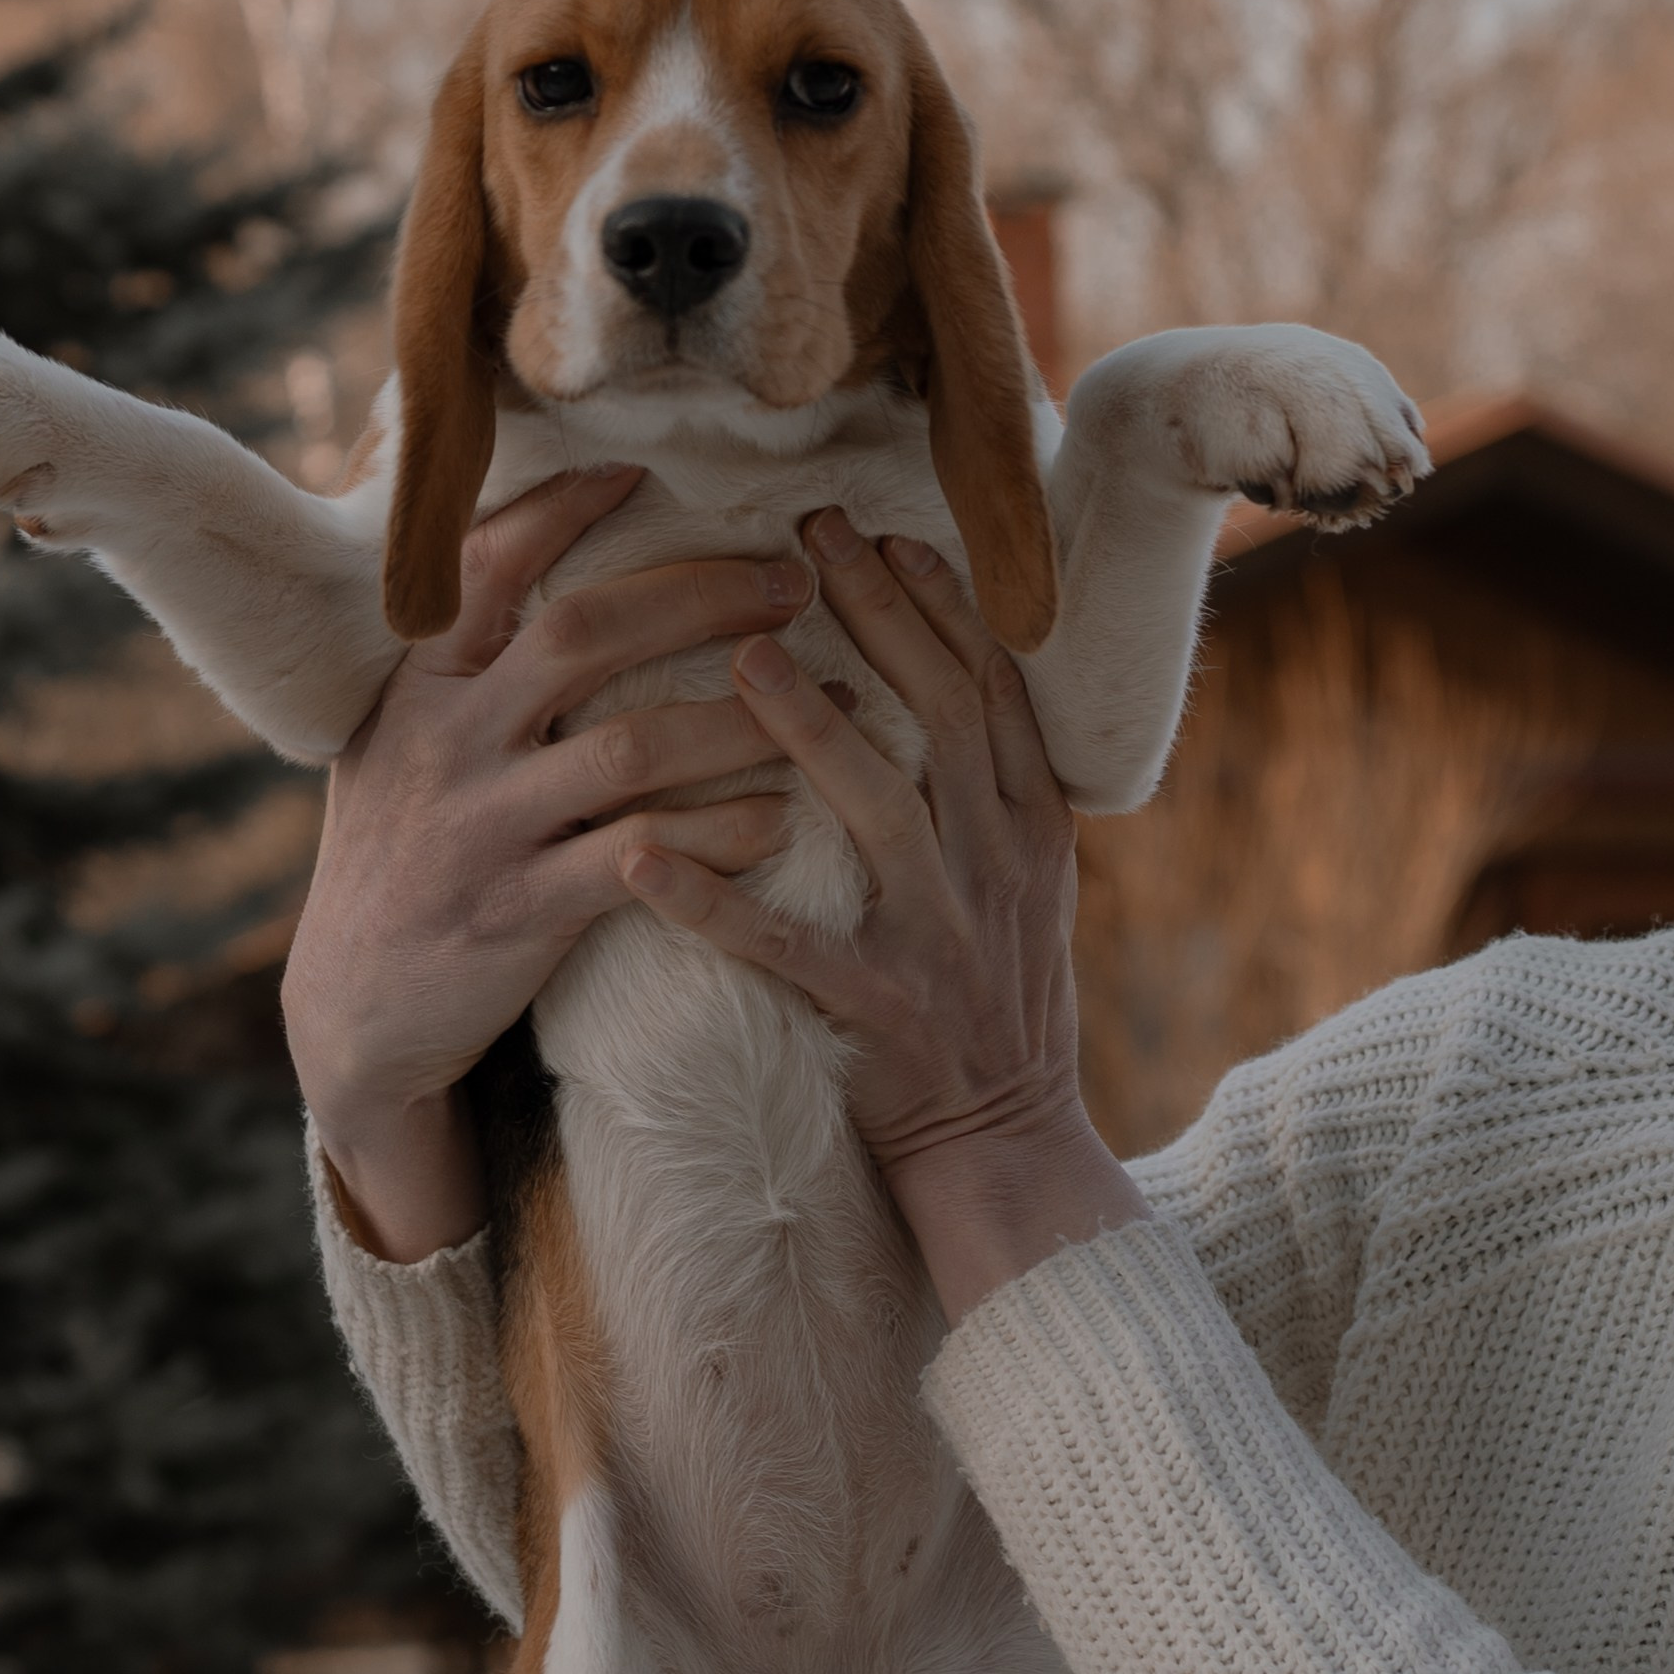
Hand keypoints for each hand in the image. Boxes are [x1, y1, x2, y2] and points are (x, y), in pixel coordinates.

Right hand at [282, 467, 809, 1259]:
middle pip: (584, 631)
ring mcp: (482, 828)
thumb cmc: (393, 868)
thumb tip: (515, 574)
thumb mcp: (393, 751)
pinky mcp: (520, 914)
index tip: (644, 473)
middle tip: (793, 584)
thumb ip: (451, 673)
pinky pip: (642, 858)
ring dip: (745, 717)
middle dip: (701, 595)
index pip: (485, 564)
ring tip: (834, 700)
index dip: (563, 508)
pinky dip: (722, 833)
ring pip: (632, 746)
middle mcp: (445, 742)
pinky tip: (783, 818)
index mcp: (416, 688)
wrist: (351, 1017)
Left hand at [615, 510, 1148, 1322]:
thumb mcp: (1023, 877)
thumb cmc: (997, 995)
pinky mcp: (877, 1009)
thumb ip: (989, 781)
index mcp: (1033, 825)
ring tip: (741, 660)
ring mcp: (938, 938)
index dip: (937, 604)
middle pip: (941, 718)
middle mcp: (995, 867)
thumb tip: (951, 662)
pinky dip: (712, 902)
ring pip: (876, 813)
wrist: (1005, 1141)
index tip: (879, 532)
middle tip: (806, 538)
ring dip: (810, 732)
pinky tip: (640, 859)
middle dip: (877, 619)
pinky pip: (784, 949)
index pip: (990, 687)